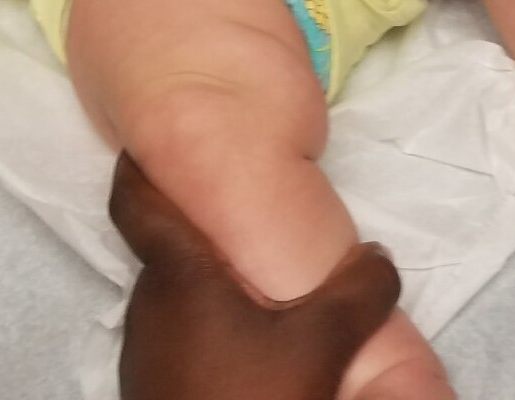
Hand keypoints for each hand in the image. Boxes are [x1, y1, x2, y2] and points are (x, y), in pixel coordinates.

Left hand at [112, 154, 399, 399]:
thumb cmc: (252, 395)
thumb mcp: (321, 343)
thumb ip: (357, 291)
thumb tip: (378, 258)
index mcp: (176, 274)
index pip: (136, 202)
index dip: (138, 166)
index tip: (145, 141)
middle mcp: (147, 306)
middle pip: (172, 252)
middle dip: (211, 238)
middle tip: (253, 229)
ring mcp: (145, 354)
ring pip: (180, 300)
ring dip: (216, 291)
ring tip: (266, 297)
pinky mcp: (155, 390)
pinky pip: (184, 341)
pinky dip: (215, 332)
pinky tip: (255, 355)